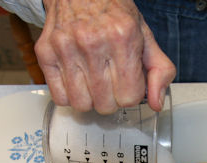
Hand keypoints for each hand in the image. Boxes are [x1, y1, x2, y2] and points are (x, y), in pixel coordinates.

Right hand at [35, 0, 175, 113]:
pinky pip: (60, 98)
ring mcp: (66, 48)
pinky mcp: (46, 53)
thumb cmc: (114, 14)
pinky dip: (70, 96)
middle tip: (111, 81)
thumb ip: (160, 70)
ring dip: (91, 100)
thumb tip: (156, 103)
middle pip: (105, 105)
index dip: (131, 94)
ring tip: (94, 82)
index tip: (128, 83)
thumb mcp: (145, 37)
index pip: (129, 97)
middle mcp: (93, 42)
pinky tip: (78, 80)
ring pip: (82, 104)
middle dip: (112, 99)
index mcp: (123, 38)